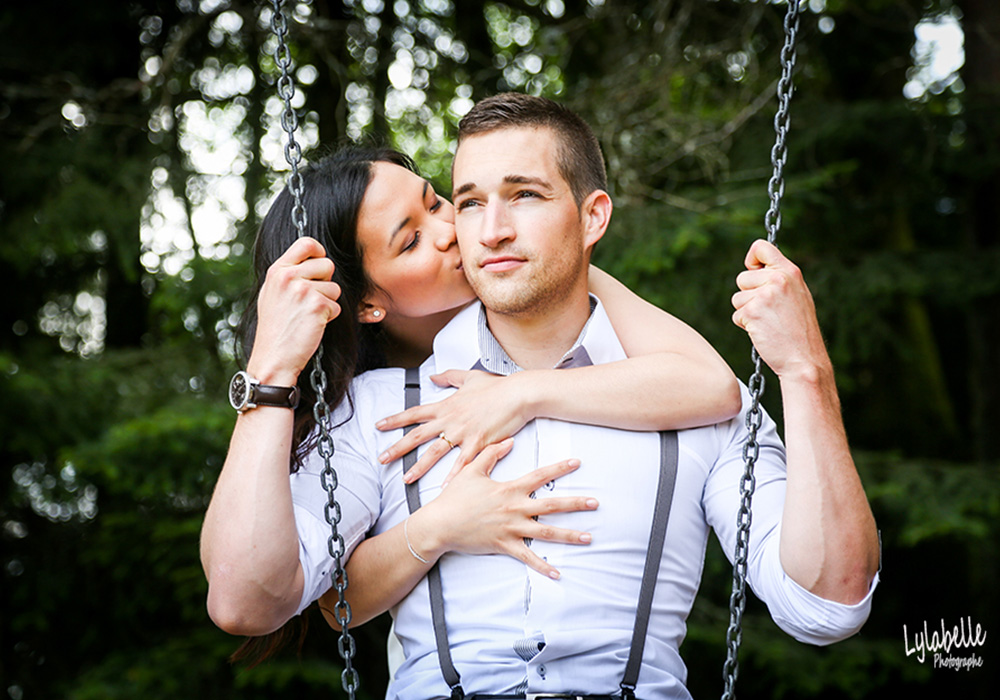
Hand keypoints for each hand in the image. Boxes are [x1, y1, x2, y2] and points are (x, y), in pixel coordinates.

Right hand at [248, 237, 341, 384]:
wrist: (273, 357)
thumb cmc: (275, 328)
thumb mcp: (272, 293)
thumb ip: (289, 274)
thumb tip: (311, 259)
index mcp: (277, 270)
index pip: (306, 243)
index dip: (319, 252)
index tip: (319, 263)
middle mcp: (288, 276)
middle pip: (327, 264)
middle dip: (326, 283)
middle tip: (311, 300)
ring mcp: (303, 290)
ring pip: (335, 287)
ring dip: (327, 303)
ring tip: (308, 315)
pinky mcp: (317, 305)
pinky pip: (336, 305)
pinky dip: (329, 317)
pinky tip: (312, 325)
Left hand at [376, 370, 534, 483]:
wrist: (518, 394)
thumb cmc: (497, 386)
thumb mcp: (469, 377)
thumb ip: (449, 377)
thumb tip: (433, 376)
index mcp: (446, 406)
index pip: (414, 413)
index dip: (395, 419)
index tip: (380, 425)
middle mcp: (450, 420)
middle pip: (417, 435)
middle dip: (398, 448)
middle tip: (382, 458)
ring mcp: (463, 433)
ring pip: (435, 452)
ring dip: (419, 467)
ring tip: (406, 478)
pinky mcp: (478, 443)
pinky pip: (462, 464)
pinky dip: (452, 476)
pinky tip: (443, 487)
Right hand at [408, 439, 597, 578]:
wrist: (439, 524)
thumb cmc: (454, 497)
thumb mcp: (471, 470)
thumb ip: (491, 454)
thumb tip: (509, 441)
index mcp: (509, 489)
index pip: (540, 476)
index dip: (559, 468)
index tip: (577, 463)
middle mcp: (515, 508)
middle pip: (551, 505)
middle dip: (575, 504)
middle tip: (595, 503)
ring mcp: (511, 529)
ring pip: (546, 532)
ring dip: (568, 535)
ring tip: (588, 537)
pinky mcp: (504, 546)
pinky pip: (528, 558)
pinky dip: (543, 566)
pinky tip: (558, 572)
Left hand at [731, 240, 830, 379]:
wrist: (804, 360)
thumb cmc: (799, 331)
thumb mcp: (796, 296)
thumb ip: (779, 280)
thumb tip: (754, 269)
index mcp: (790, 272)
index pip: (761, 247)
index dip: (751, 259)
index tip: (753, 271)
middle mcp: (778, 279)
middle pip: (742, 278)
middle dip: (748, 295)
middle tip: (768, 312)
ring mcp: (764, 295)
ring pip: (737, 298)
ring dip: (746, 312)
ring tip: (768, 322)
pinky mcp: (752, 312)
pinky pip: (736, 315)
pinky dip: (745, 325)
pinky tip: (763, 331)